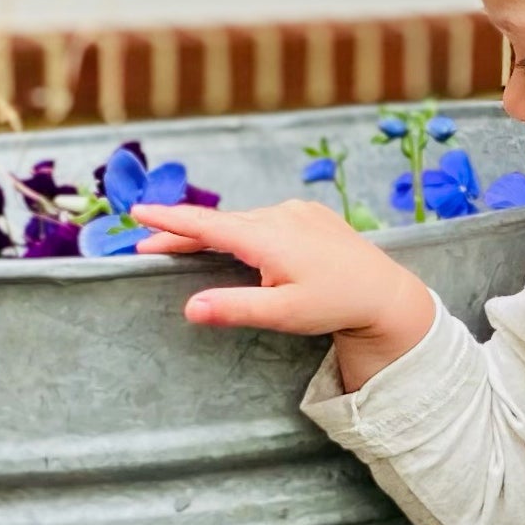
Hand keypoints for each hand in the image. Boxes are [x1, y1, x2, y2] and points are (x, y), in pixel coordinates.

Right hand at [131, 200, 435, 387]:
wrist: (386, 293)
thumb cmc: (336, 305)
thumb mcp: (284, 313)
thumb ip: (235, 309)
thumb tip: (190, 308)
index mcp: (267, 237)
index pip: (206, 226)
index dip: (169, 220)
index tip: (137, 211)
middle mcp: (280, 215)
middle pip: (221, 224)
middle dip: (184, 234)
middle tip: (148, 246)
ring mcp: (298, 211)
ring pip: (245, 221)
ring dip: (217, 233)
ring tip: (188, 246)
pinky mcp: (312, 215)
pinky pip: (268, 219)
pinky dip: (246, 229)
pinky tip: (241, 243)